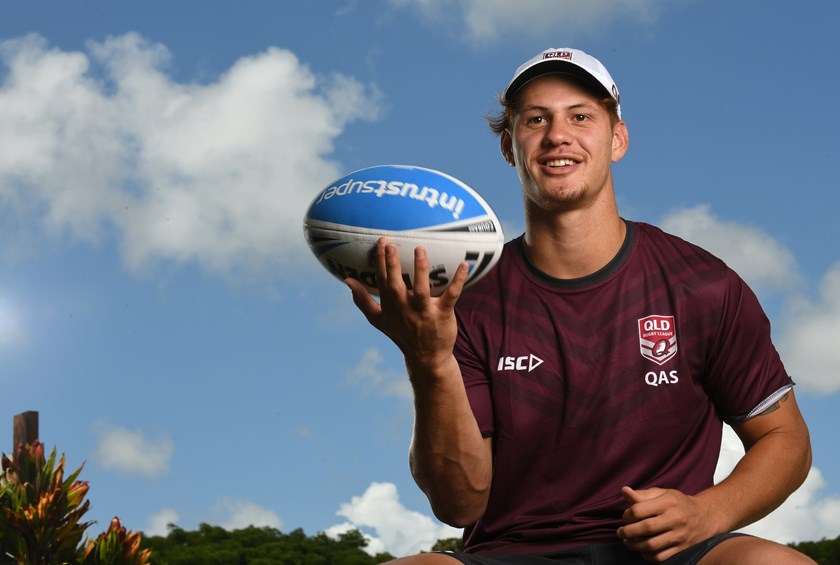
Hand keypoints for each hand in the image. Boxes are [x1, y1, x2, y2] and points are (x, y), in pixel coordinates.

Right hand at [346, 237, 468, 369]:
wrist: (426, 358)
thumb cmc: (401, 334)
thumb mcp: (378, 320)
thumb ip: (362, 300)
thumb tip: (347, 281)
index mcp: (390, 304)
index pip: (381, 279)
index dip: (379, 260)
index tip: (381, 241)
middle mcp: (404, 307)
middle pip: (395, 282)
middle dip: (391, 263)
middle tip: (391, 243)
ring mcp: (423, 311)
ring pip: (421, 289)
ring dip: (421, 269)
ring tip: (420, 249)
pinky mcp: (442, 314)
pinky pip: (451, 295)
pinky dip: (458, 281)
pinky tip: (464, 265)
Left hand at [617, 486, 717, 562]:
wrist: (705, 517)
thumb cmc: (678, 503)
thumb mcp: (663, 493)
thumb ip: (643, 494)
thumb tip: (624, 491)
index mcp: (668, 502)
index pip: (640, 510)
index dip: (627, 515)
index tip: (625, 517)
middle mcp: (675, 519)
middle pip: (645, 528)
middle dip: (628, 532)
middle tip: (621, 532)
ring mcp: (680, 536)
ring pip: (651, 545)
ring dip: (635, 545)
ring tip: (628, 542)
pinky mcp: (682, 549)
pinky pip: (661, 557)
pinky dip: (647, 556)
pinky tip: (642, 550)